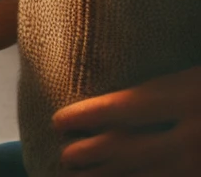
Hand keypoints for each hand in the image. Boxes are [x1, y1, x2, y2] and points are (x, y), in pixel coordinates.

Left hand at [53, 66, 200, 173]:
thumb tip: (112, 96)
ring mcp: (198, 168)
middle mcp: (190, 137)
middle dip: (89, 154)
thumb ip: (158, 88)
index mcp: (183, 99)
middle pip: (126, 150)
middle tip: (64, 155)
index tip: (57, 122)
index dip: (84, 117)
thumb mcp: (190, 76)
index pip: (121, 108)